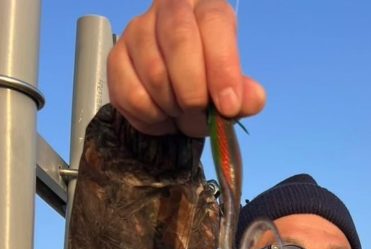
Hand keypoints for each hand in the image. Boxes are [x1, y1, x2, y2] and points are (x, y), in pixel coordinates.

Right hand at [108, 0, 266, 135]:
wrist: (176, 102)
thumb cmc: (208, 88)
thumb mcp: (232, 94)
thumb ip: (245, 95)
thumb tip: (254, 98)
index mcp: (206, 7)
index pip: (214, 23)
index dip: (222, 67)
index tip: (228, 105)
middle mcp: (170, 8)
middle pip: (179, 40)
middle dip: (193, 89)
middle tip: (198, 112)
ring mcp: (138, 29)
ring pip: (154, 72)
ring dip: (171, 107)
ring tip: (180, 112)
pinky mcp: (117, 57)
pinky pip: (131, 94)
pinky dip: (150, 117)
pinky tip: (160, 115)